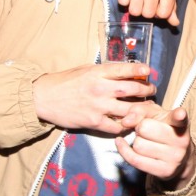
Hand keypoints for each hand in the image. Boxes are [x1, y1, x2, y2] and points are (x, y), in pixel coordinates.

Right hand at [32, 62, 154, 133]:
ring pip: (129, 110)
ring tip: (148, 107)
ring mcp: (98, 107)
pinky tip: (130, 122)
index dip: (140, 70)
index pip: (125, 70)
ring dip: (142, 109)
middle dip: (146, 90)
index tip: (149, 71)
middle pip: (132, 90)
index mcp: (97, 73)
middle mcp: (100, 89)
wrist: (44, 98)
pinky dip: (126, 125)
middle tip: (152, 90)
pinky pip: (116, 126)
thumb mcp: (84, 69)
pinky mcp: (94, 122)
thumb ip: (104, 71)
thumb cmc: (64, 81)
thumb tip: (124, 71)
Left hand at [115, 105, 194, 183]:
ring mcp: (174, 158)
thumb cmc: (162, 129)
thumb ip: (139, 110)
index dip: (179, 115)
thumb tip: (126, 121)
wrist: (177, 157)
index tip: (180, 114)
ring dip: (135, 141)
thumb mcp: (154, 114)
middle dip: (139, 128)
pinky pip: (135, 160)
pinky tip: (122, 143)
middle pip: (144, 128)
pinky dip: (124, 150)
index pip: (179, 118)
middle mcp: (181, 140)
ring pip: (138, 145)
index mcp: (180, 123)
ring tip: (144, 141)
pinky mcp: (165, 171)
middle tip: (144, 130)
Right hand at [116, 0, 179, 25]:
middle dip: (144, 10)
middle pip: (148, 14)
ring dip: (133, 7)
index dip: (158, 12)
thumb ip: (171, 3)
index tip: (154, 4)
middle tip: (143, 0)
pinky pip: (122, 2)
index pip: (164, 14)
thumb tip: (174, 24)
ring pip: (134, 11)